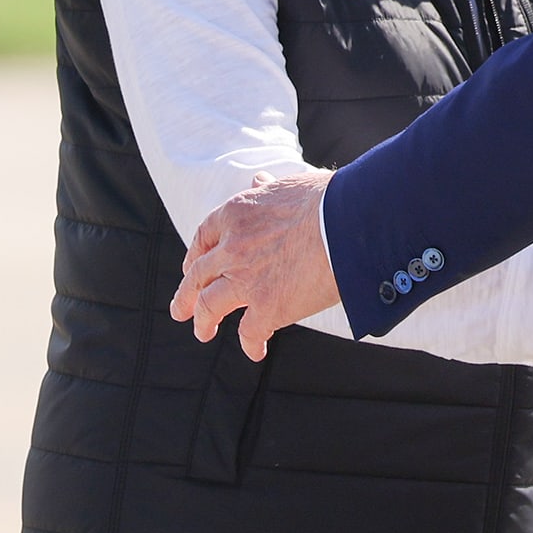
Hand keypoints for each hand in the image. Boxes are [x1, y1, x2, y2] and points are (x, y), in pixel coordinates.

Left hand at [173, 171, 337, 360]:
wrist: (351, 224)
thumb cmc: (330, 200)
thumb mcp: (290, 185)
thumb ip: (268, 189)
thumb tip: (258, 180)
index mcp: (235, 213)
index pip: (204, 236)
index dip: (195, 255)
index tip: (192, 267)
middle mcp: (232, 248)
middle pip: (197, 275)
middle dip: (185, 294)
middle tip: (180, 309)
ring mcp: (246, 280)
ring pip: (209, 306)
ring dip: (203, 321)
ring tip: (203, 332)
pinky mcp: (268, 307)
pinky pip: (250, 332)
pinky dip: (251, 344)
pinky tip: (255, 352)